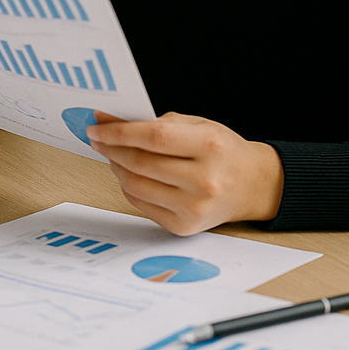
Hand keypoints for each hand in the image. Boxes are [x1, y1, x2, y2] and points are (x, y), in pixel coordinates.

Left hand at [87, 111, 284, 235]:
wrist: (251, 185)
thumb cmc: (221, 150)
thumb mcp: (198, 125)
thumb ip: (158, 123)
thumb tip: (111, 122)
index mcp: (210, 146)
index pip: (154, 137)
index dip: (119, 131)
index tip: (97, 126)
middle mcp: (204, 180)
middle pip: (141, 163)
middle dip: (111, 148)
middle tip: (98, 138)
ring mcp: (193, 207)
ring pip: (136, 185)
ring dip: (116, 167)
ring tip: (113, 154)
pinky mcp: (183, 226)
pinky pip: (141, 204)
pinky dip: (128, 186)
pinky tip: (129, 173)